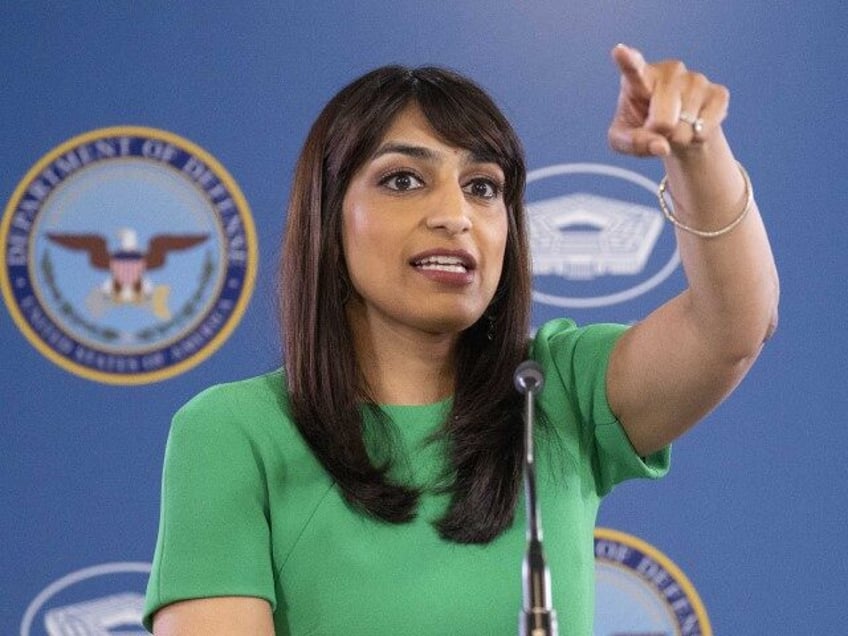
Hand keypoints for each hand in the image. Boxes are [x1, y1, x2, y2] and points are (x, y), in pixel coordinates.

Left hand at [607, 44, 729, 157]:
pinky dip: (698, 137)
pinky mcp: (718, 92)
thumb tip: (661, 146)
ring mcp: (695, 79)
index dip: (627, 60)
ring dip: (679, 138)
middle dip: (660, 135)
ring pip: (685, 126)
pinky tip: (694, 127)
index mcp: (639, 78)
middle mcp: (669, 71)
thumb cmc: (642, 130)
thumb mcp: (623, 141)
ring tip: (676, 127)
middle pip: (663, 121)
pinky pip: (706, 127)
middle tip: (658, 129)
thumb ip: (633, 143)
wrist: (675, 133)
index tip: (619, 51)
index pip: (633, 68)